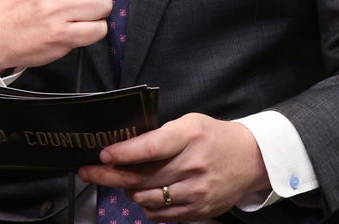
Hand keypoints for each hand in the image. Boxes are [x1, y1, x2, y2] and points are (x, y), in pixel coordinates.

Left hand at [79, 113, 268, 221]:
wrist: (251, 160)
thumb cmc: (213, 137)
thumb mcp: (189, 124)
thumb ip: (160, 136)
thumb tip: (124, 150)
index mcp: (189, 136)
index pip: (150, 147)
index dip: (123, 153)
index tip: (102, 154)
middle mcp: (193, 165)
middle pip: (142, 177)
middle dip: (110, 175)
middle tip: (88, 172)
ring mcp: (196, 192)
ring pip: (147, 198)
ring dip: (129, 191)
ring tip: (124, 182)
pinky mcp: (198, 211)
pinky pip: (160, 214)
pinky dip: (146, 206)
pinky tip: (144, 195)